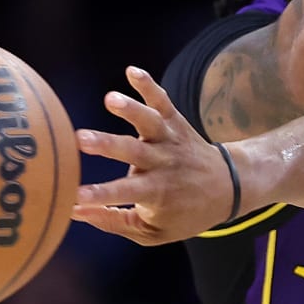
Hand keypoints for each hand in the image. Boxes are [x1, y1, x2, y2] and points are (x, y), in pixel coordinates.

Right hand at [71, 66, 235, 244]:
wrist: (228, 186)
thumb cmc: (183, 213)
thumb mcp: (153, 232)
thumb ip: (114, 223)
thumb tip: (75, 212)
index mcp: (155, 193)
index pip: (123, 194)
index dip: (99, 195)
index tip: (75, 196)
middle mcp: (162, 164)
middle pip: (133, 152)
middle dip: (107, 145)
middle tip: (81, 139)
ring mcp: (169, 140)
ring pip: (150, 123)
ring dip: (131, 110)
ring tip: (110, 99)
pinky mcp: (175, 122)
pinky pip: (163, 101)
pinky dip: (149, 85)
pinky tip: (131, 71)